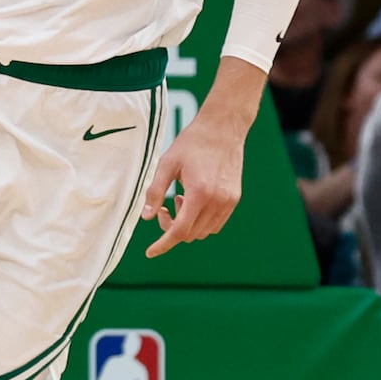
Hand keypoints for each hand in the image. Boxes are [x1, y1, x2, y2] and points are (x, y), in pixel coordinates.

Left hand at [142, 106, 247, 258]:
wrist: (223, 128)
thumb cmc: (192, 143)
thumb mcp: (167, 164)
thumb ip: (155, 192)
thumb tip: (145, 217)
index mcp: (200, 193)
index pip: (180, 231)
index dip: (164, 244)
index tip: (150, 252)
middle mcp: (217, 201)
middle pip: (191, 234)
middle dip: (172, 228)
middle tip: (162, 208)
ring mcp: (229, 201)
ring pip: (204, 231)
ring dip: (187, 224)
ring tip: (180, 199)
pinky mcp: (234, 199)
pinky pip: (216, 223)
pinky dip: (200, 221)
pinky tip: (193, 200)